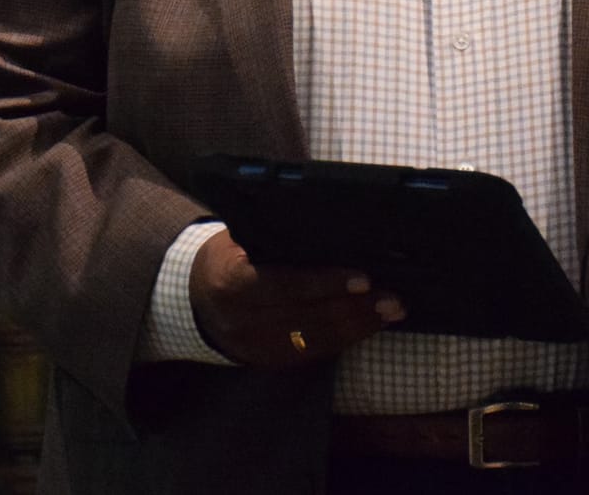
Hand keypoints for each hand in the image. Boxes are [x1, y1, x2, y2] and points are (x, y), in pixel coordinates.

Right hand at [189, 229, 403, 368]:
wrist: (195, 299)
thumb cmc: (228, 256)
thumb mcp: (238, 239)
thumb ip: (275, 237)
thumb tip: (332, 227)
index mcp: (229, 283)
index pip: (284, 285)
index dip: (325, 283)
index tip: (363, 278)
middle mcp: (240, 321)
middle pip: (307, 318)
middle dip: (355, 309)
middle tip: (393, 298)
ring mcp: (254, 347)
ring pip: (314, 341)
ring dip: (358, 327)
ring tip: (391, 312)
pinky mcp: (267, 362)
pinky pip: (312, 353)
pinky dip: (343, 339)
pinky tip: (367, 326)